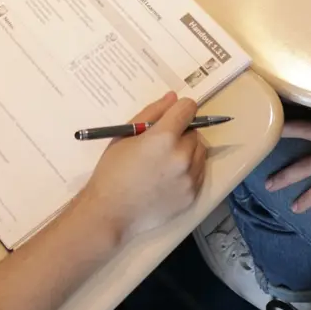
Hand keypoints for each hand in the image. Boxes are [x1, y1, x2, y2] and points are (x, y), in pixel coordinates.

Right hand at [77, 93, 208, 242]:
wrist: (110, 212)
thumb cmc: (112, 170)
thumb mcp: (126, 135)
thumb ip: (151, 113)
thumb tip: (173, 97)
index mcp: (164, 137)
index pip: (188, 108)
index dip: (179, 109)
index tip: (171, 117)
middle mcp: (182, 156)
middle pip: (195, 132)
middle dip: (181, 133)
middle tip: (161, 145)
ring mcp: (190, 178)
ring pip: (200, 152)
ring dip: (188, 151)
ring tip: (165, 162)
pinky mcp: (192, 195)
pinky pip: (199, 173)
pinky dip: (189, 170)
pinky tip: (169, 177)